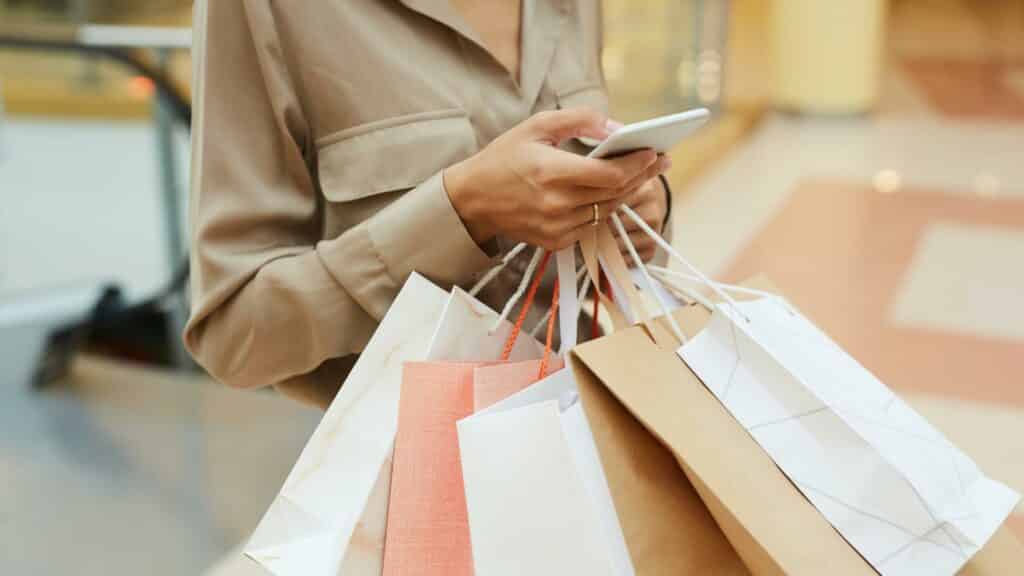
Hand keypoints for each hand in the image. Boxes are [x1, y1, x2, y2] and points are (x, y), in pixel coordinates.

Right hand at [444, 108, 671, 250]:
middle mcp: (556, 204)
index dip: (638, 165)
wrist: (473, 200)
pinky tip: (615, 194)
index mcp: (551, 172)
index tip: (655, 151)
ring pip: (608, 211)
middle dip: (642, 175)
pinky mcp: (556, 241)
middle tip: (661, 161)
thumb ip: (578, 120)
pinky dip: (607, 209)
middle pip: (615, 193)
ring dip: (628, 193)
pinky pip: (593, 225)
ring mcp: (557, 227)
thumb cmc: (504, 158)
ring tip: (643, 175)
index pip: (610, 174)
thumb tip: (616, 126)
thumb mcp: (536, 126)